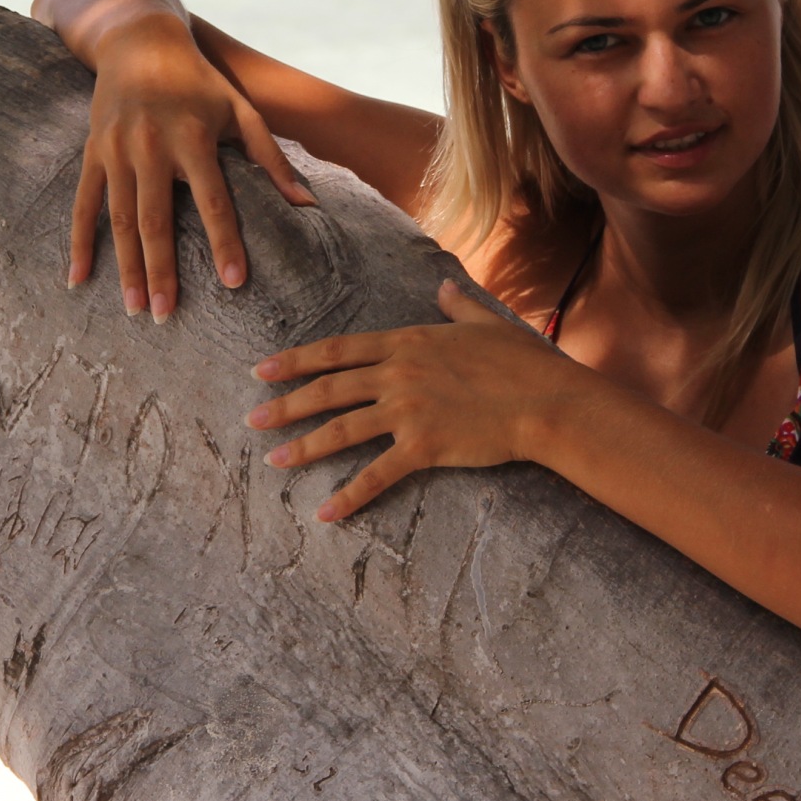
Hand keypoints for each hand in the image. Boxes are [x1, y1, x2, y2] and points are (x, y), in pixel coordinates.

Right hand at [70, 13, 313, 319]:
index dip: (225, 243)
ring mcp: (116, 151)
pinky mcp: (93, 153)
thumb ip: (272, 158)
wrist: (139, 41)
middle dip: (162, 272)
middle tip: (167, 316)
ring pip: (120, 220)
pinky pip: (83, 204)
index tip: (234, 283)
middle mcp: (151, 146)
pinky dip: (80, 243)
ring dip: (126, 268)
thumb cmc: (201, 80)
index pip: (213, 201)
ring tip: (136, 309)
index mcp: (193, 138)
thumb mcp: (242, 109)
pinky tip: (80, 279)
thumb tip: (308, 204)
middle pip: (157, 221)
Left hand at [247, 282, 578, 520]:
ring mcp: (408, 410)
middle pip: (328, 388)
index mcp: (409, 342)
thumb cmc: (524, 363)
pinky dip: (348, 496)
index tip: (263, 368)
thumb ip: (458, 305)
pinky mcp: (423, 446)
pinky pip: (376, 475)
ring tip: (273, 460)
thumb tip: (443, 287)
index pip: (339, 350)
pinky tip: (325, 513)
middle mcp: (399, 373)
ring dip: (303, 446)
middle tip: (252, 417)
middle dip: (285, 403)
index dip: (296, 360)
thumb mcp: (487, 323)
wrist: (547, 401)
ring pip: (341, 429)